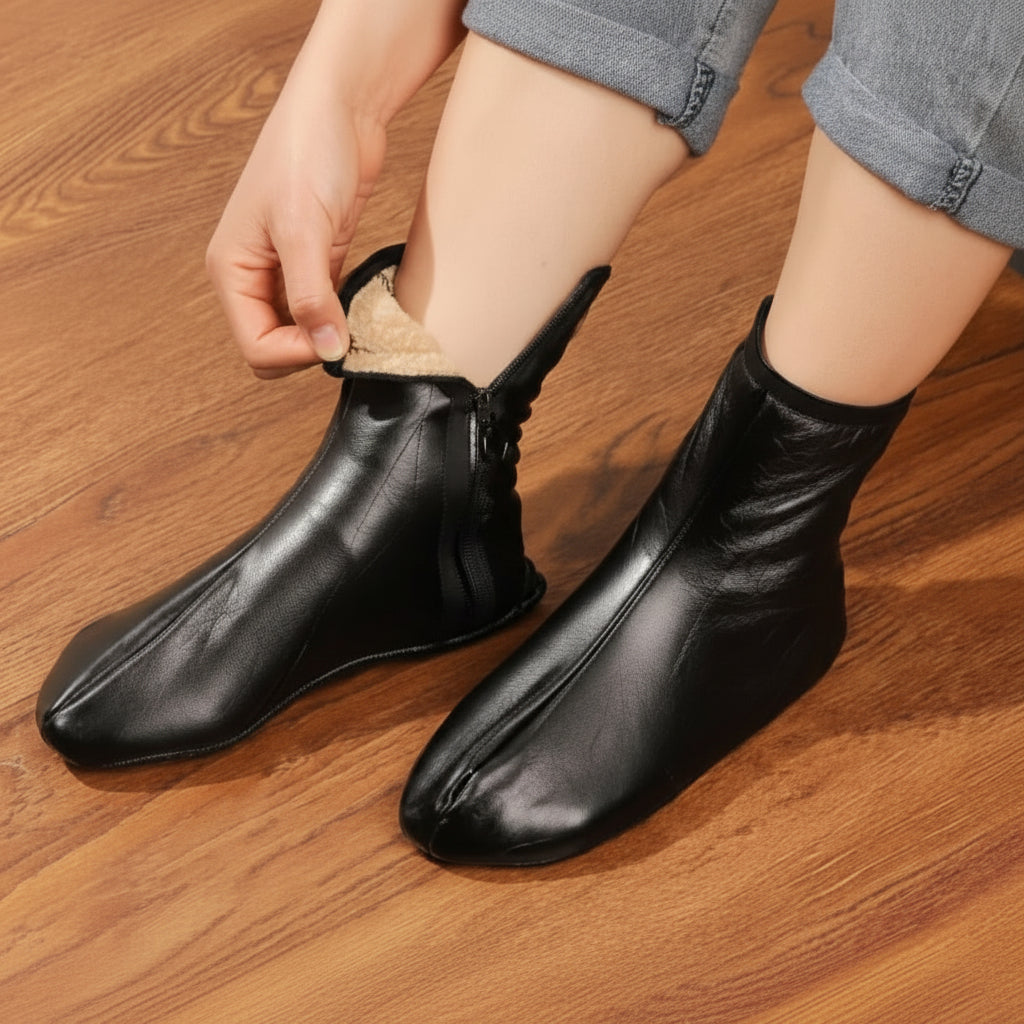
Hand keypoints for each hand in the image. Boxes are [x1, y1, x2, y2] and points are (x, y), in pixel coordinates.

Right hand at [206, 60, 386, 378]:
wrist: (342, 106)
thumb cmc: (308, 151)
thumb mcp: (305, 230)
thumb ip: (312, 297)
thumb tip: (328, 351)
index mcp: (231, 270)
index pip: (255, 347)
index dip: (296, 354)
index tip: (336, 339)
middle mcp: (252, 276)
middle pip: (274, 347)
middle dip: (310, 350)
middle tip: (350, 332)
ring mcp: (285, 271)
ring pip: (301, 333)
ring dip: (330, 335)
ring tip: (361, 319)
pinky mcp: (317, 263)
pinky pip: (325, 310)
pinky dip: (344, 316)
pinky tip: (365, 307)